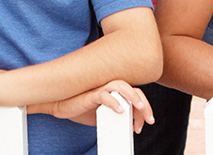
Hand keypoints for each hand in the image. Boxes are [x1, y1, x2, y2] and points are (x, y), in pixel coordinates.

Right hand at [36, 81, 153, 131]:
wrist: (63, 106)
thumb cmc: (83, 109)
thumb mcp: (104, 117)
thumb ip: (116, 118)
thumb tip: (131, 127)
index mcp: (116, 92)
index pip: (136, 94)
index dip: (145, 108)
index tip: (148, 122)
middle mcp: (111, 87)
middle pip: (133, 89)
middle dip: (144, 104)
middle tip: (150, 120)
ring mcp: (101, 88)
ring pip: (122, 86)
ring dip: (133, 97)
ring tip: (140, 109)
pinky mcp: (91, 94)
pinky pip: (104, 94)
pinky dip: (113, 101)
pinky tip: (120, 111)